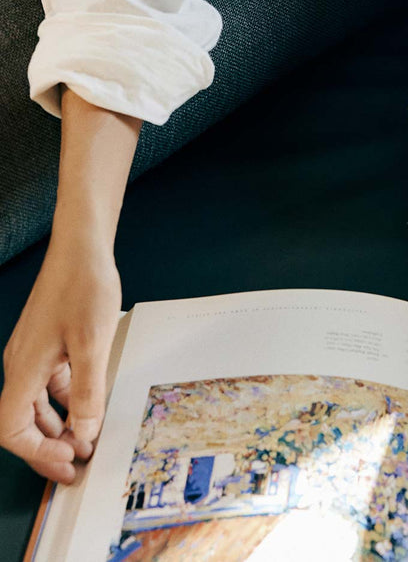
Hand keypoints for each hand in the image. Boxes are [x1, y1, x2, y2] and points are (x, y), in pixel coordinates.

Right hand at [0, 235, 120, 482]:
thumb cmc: (83, 286)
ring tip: (83, 438)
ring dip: (57, 425)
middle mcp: (21, 364)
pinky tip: (86, 401)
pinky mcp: (46, 341)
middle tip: (76, 463)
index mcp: (24, 369)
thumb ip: (87, 392)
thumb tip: (83, 433)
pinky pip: (49, 382)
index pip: (13, 428)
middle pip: (23, 421)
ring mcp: (32, 352)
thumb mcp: (93, 344)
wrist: (82, 246)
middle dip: (48, 446)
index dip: (37, 453)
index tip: (67, 462)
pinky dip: (64, 399)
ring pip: (37, 403)